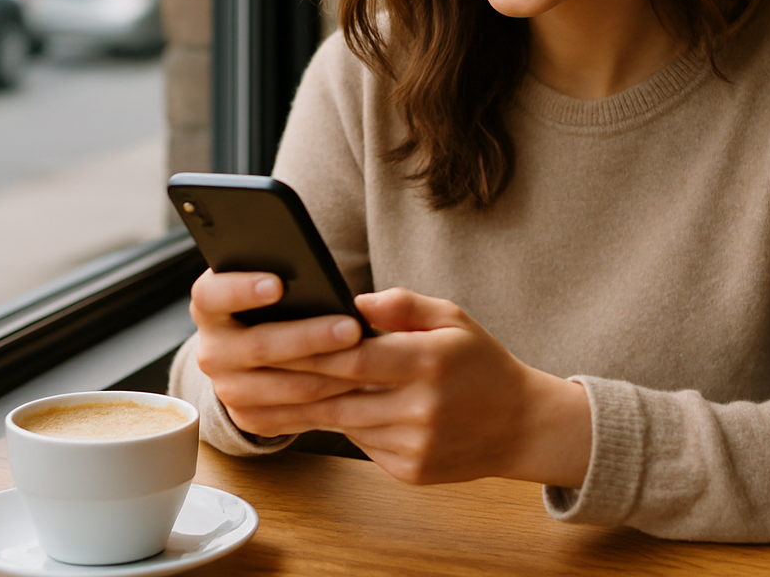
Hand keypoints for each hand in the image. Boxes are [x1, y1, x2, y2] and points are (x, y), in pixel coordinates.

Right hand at [187, 269, 366, 436]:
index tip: (278, 284)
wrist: (258, 352)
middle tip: (351, 327)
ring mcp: (227, 388)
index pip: (212, 295)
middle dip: (310, 337)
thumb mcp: (272, 278)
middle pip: (259, 346)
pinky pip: (294, 415)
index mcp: (209, 304)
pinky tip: (358, 385)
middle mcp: (211, 349)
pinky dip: (329, 400)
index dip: (241, 289)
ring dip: (330, 374)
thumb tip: (321, 275)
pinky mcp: (249, 417)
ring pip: (284, 386)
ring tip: (367, 358)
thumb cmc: (276, 302)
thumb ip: (289, 269)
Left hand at [239, 287, 591, 487]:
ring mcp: (414, 444)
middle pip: (338, 394)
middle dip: (290, 379)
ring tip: (263, 387)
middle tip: (247, 364)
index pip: (355, 357)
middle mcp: (421, 407)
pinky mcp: (409, 469)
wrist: (522, 425)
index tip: (271, 336)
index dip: (310, 349)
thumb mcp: (452, 318)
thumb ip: (402, 306)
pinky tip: (316, 409)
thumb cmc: (482, 363)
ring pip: (342, 423)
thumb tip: (353, 301)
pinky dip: (338, 424)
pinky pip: (360, 444)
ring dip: (302, 406)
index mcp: (431, 362)